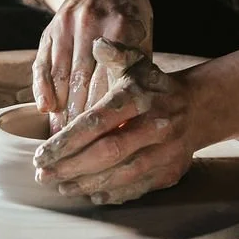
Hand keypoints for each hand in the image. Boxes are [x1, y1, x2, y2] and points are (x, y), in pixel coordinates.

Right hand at [31, 0, 151, 128]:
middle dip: (80, 119)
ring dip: (60, 110)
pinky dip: (42, 88)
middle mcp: (92, 24)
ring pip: (61, 76)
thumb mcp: (144, 34)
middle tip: (79, 150)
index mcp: (123, 26)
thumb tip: (132, 115)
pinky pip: (42, 63)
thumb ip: (137, 69)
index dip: (108, 111)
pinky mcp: (51, 28)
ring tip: (60, 140)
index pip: (112, 78)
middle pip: (84, 82)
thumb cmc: (131, 16)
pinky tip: (44, 109)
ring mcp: (67, 25)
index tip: (106, 140)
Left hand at [32, 38, 200, 204]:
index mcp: (138, 98)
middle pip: (107, 152)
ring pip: (122, 174)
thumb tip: (97, 43)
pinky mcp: (171, 171)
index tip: (42, 153)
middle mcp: (154, 126)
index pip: (97, 122)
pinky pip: (139, 187)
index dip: (67, 140)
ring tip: (61, 186)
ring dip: (88, 183)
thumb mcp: (135, 64)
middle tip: (43, 175)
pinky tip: (91, 194)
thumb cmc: (152, 86)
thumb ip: (115, 54)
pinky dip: (114, 194)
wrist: (196, 108)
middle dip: (71, 166)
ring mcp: (165, 151)